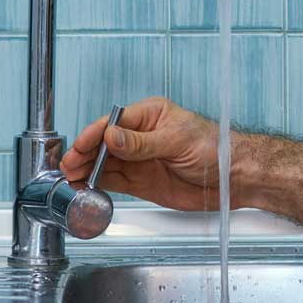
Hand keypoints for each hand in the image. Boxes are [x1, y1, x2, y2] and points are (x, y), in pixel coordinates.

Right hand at [59, 97, 228, 211]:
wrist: (233, 178)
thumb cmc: (215, 148)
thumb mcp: (177, 141)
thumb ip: (142, 143)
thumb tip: (112, 136)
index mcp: (150, 115)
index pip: (114, 122)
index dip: (94, 134)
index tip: (82, 146)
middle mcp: (140, 137)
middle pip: (103, 144)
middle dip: (84, 154)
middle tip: (69, 166)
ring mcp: (139, 160)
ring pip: (105, 163)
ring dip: (87, 170)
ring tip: (71, 179)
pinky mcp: (141, 182)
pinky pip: (114, 181)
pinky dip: (98, 184)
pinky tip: (86, 187)